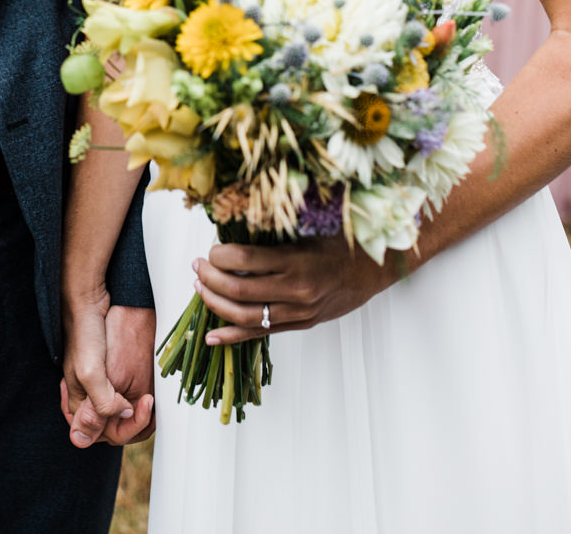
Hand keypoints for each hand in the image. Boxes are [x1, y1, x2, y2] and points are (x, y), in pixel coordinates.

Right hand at [61, 288, 155, 447]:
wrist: (89, 303)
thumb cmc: (86, 335)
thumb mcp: (91, 372)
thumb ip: (101, 404)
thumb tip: (119, 420)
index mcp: (79, 405)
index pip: (106, 434)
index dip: (129, 425)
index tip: (145, 402)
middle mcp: (86, 401)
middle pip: (114, 428)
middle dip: (136, 419)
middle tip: (151, 398)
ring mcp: (96, 389)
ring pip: (121, 415)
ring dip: (138, 410)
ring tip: (150, 394)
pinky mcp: (106, 376)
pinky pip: (123, 398)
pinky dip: (137, 397)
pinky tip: (146, 386)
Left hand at [192, 240, 402, 346]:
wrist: (373, 270)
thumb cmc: (339, 245)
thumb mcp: (305, 233)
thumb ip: (271, 240)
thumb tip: (230, 239)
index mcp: (295, 261)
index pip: (243, 261)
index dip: (218, 255)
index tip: (210, 249)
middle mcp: (295, 290)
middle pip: (238, 291)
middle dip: (209, 279)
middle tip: (197, 266)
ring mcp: (297, 312)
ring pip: (244, 316)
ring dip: (215, 303)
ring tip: (200, 288)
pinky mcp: (300, 325)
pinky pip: (260, 334)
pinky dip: (232, 336)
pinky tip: (212, 336)